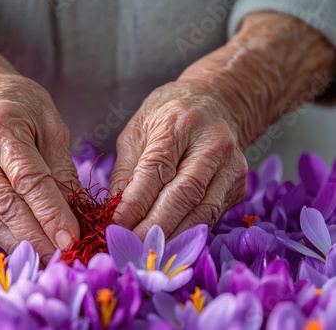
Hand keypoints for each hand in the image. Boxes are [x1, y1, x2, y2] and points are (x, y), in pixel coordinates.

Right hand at [0, 75, 80, 261]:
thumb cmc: (20, 105)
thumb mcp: (50, 122)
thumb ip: (61, 165)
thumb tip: (74, 209)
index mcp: (1, 125)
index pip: (28, 178)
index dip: (50, 212)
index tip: (71, 238)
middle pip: (4, 203)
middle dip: (35, 236)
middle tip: (60, 257)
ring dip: (18, 243)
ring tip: (44, 259)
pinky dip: (2, 236)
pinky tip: (22, 247)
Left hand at [110, 82, 247, 238]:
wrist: (217, 103)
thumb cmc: (169, 116)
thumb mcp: (138, 131)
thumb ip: (126, 171)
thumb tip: (116, 213)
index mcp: (180, 123)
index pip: (156, 169)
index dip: (135, 203)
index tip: (115, 226)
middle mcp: (213, 144)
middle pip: (184, 194)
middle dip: (154, 226)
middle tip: (130, 247)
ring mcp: (232, 166)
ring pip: (202, 211)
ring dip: (173, 237)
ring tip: (147, 251)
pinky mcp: (238, 185)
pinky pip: (211, 216)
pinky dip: (188, 233)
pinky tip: (170, 244)